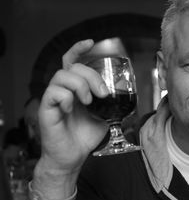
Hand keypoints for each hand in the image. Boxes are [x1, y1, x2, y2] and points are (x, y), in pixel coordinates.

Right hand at [37, 40, 108, 174]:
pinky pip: (53, 93)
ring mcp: (54, 99)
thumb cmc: (86, 135)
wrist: (73, 157)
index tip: (91, 43)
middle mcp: (64, 90)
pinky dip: (66, 97)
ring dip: (80, 85)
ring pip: (62, 76)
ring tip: (90, 101)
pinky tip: (72, 108)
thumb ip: (112, 103)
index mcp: (76, 88)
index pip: (73, 62)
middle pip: (73, 67)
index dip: (79, 49)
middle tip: (103, 93)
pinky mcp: (46, 110)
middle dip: (92, 76)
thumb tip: (131, 95)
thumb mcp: (106, 115)